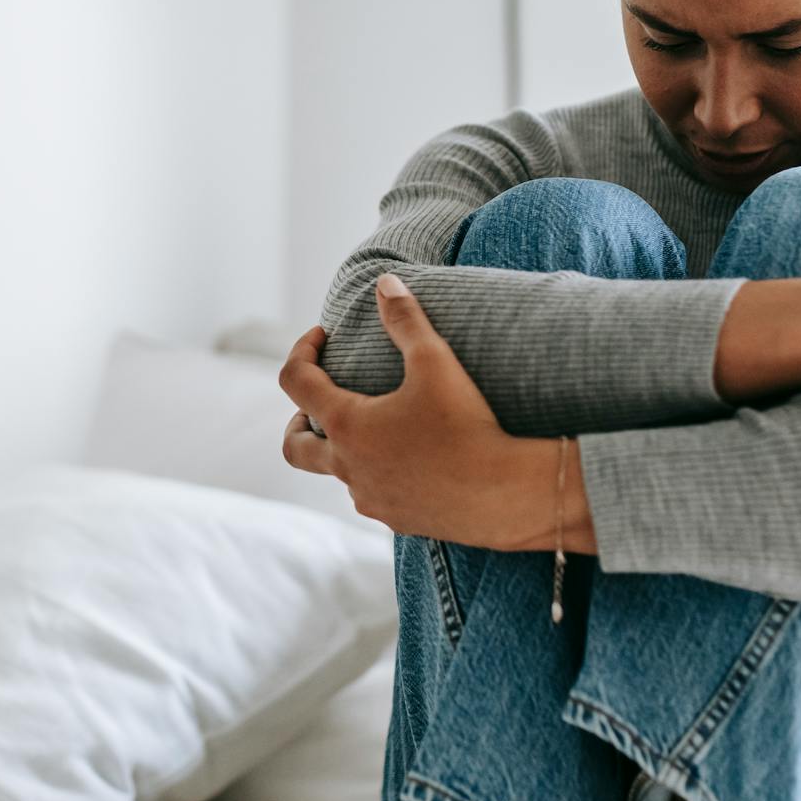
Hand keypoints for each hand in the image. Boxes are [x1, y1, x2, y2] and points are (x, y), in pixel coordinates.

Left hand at [277, 272, 529, 548]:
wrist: (506, 494)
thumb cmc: (467, 425)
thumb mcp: (436, 361)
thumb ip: (405, 318)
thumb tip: (384, 281)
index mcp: (346, 425)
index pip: (295, 381)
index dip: (301, 351)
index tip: (322, 336)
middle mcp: (347, 467)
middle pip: (294, 447)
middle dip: (299, 420)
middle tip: (319, 401)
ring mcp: (370, 498)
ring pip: (338, 472)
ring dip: (345, 448)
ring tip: (377, 427)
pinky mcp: (397, 519)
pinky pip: (373, 494)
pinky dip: (377, 473)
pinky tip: (410, 459)